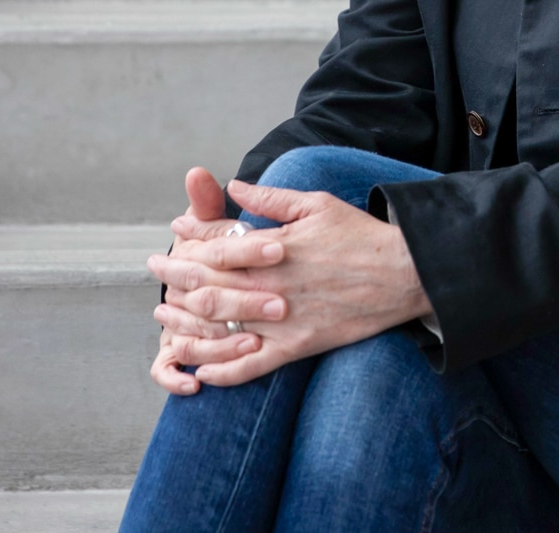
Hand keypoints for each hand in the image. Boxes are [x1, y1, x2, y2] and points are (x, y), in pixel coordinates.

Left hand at [149, 179, 431, 388]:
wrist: (403, 274)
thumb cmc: (360, 234)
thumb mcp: (316, 204)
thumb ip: (271, 199)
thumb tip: (234, 186)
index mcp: (275, 248)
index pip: (218, 245)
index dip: (191, 238)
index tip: (173, 232)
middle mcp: (272, 285)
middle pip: (209, 284)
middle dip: (175, 276)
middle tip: (155, 269)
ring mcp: (283, 320)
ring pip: (221, 327)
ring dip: (186, 324)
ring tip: (165, 320)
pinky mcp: (298, 347)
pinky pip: (252, 366)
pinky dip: (224, 371)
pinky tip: (202, 371)